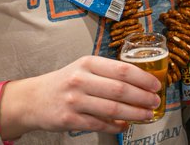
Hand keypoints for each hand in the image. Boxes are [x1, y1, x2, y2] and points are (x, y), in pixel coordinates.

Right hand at [4, 55, 161, 134]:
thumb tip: (141, 82)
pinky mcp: (69, 119)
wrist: (32, 99)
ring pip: (112, 109)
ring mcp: (74, 100)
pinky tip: (124, 125)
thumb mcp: (84, 68)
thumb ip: (108, 72)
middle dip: (143, 98)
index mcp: (88, 63)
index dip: (144, 79)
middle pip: (120, 90)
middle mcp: (80, 80)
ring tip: (146, 115)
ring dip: (134, 113)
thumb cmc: (65, 82)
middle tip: (155, 102)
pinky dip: (115, 126)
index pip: (123, 70)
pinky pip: (99, 124)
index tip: (156, 85)